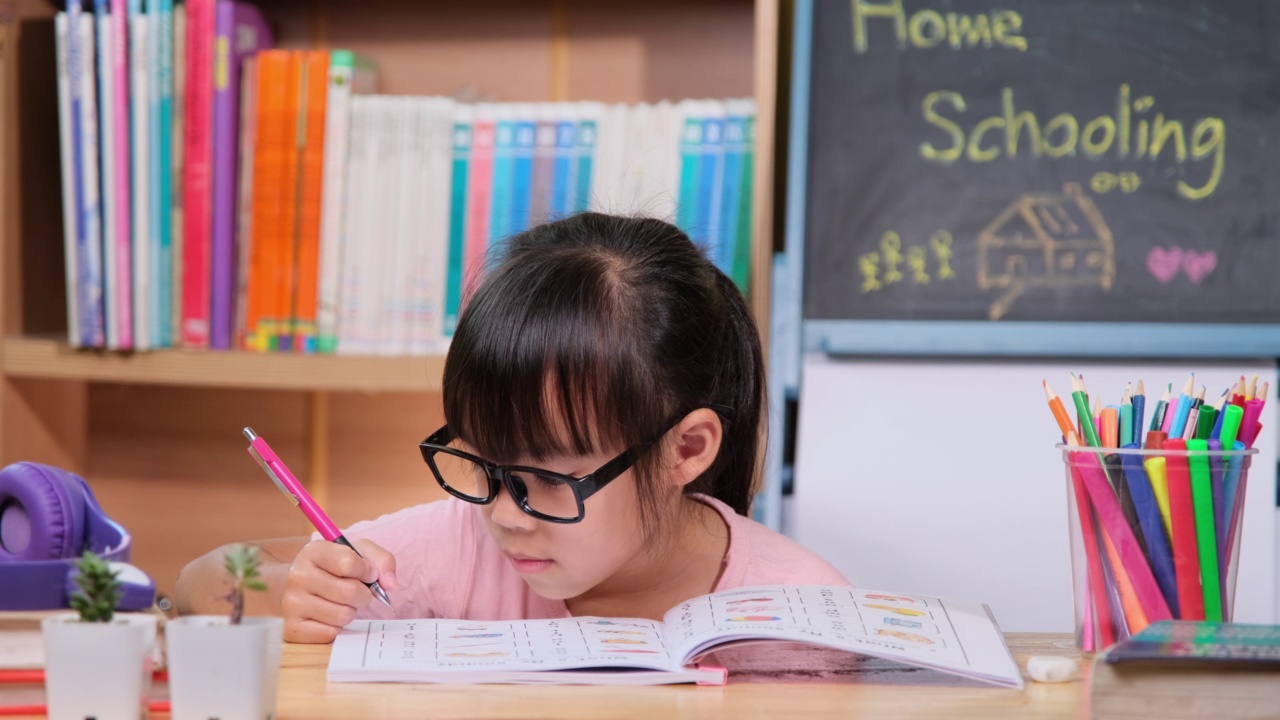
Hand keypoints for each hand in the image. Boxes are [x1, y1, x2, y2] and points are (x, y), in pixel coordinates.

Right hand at [281, 538, 397, 642]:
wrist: (298, 589)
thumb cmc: (333, 569)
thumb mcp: (358, 553)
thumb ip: (382, 561)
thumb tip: (392, 585)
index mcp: (313, 551)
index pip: (349, 563)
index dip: (367, 571)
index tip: (366, 573)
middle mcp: (297, 575)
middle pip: (350, 592)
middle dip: (363, 594)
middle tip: (355, 591)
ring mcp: (291, 603)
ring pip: (343, 615)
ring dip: (350, 611)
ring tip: (339, 602)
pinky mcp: (292, 628)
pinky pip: (331, 633)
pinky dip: (337, 627)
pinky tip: (327, 616)